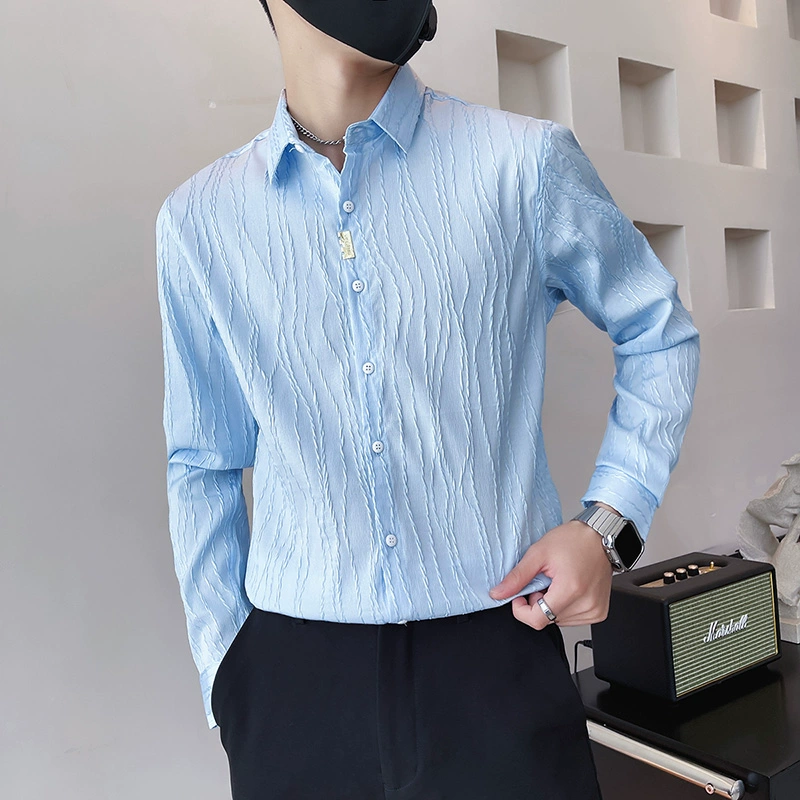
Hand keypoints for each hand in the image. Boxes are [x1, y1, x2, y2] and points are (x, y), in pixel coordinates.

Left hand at [488, 510, 616, 629]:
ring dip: (552, 605)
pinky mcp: (599, 613)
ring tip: (559, 582)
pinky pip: (572, 619)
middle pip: (547, 619)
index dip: (522, 610)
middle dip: (538, 603)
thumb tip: (498, 593)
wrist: (600, 536)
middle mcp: (586, 604)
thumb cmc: (573, 540)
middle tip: (545, 580)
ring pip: (558, 620)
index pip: (538, 620)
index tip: (521, 595)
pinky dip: (565, 606)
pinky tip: (569, 588)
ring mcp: (595, 611)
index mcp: (571, 590)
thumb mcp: (538, 553)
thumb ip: (517, 577)